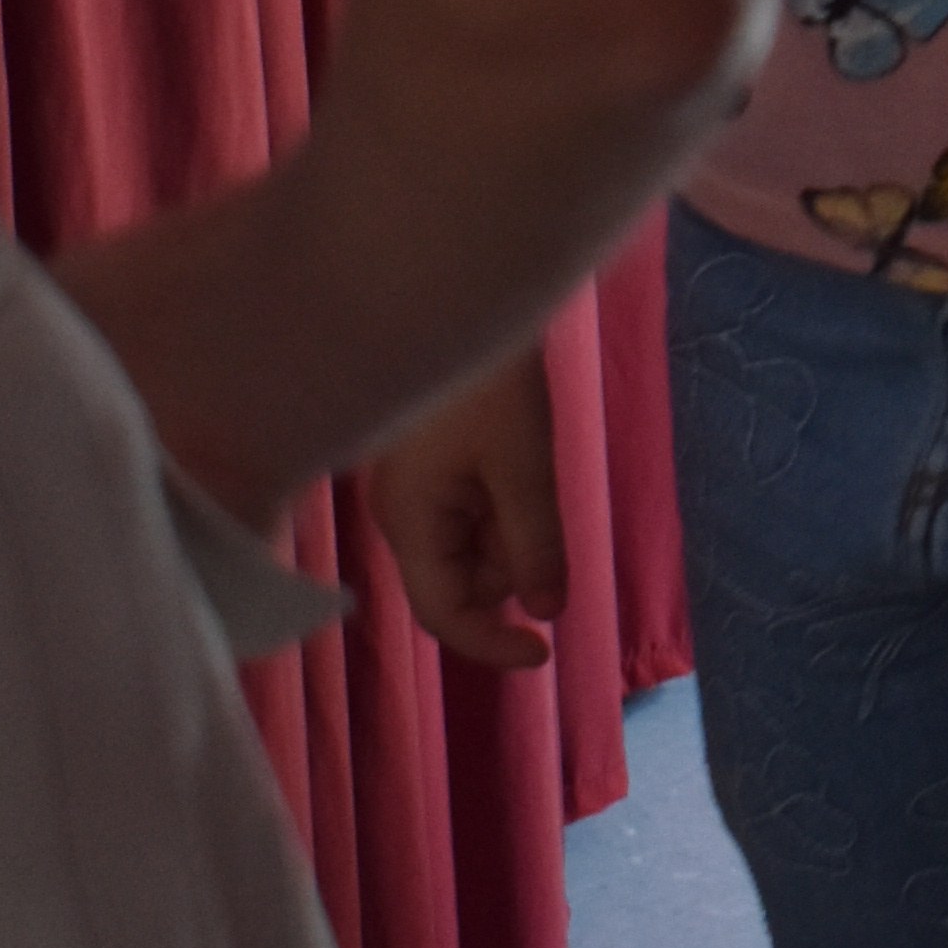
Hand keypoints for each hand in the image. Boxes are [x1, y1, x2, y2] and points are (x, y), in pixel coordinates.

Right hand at [365, 348, 568, 670]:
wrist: (460, 296)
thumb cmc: (490, 379)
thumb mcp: (523, 464)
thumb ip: (534, 544)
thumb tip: (547, 611)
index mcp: (410, 522)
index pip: (444, 615)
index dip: (493, 645)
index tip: (548, 652)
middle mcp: (399, 516)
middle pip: (460, 581)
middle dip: (510, 565)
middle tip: (539, 499)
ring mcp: (409, 492)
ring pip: (469, 548)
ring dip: (509, 531)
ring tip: (524, 461)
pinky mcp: (425, 469)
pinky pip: (467, 513)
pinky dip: (500, 505)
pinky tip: (514, 455)